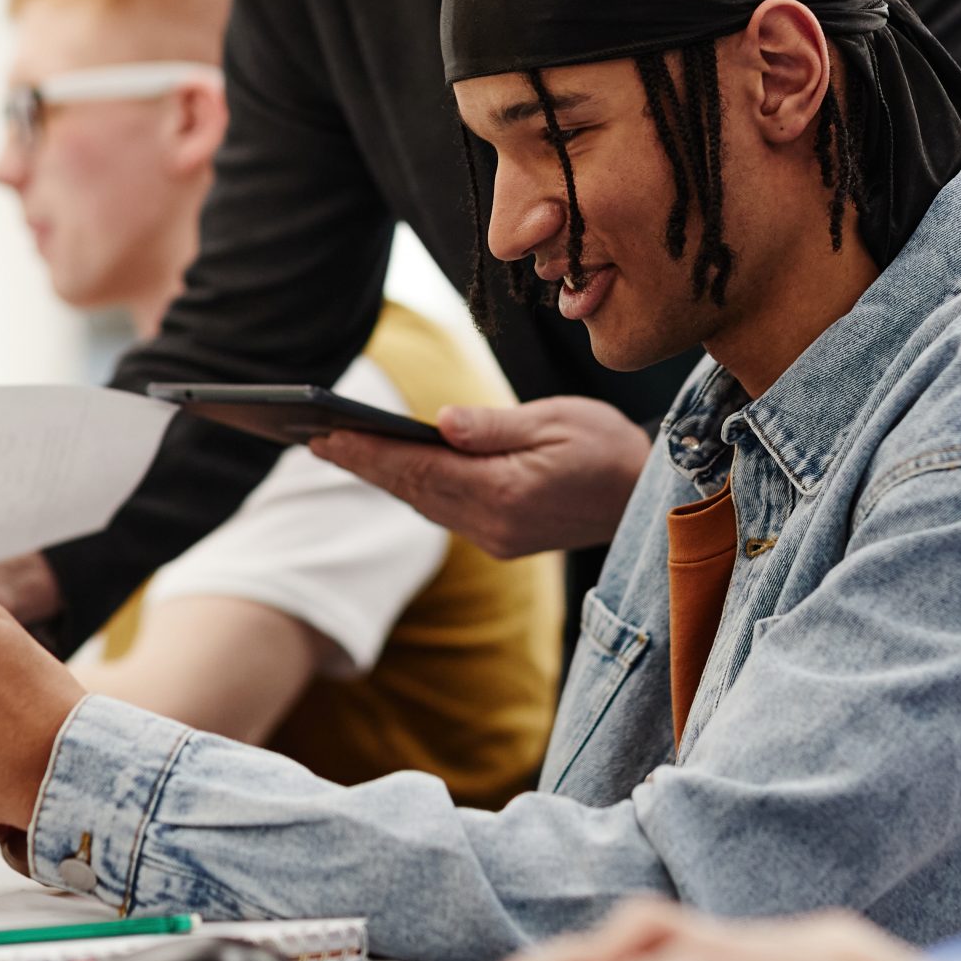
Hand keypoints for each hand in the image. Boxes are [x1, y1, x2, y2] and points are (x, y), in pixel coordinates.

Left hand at [310, 396, 649, 558]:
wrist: (648, 496)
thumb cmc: (607, 447)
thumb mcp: (557, 421)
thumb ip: (495, 426)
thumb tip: (442, 422)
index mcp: (507, 493)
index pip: (421, 469)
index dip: (369, 450)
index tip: (325, 433)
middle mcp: (494, 525)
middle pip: (413, 490)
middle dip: (363, 463)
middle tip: (311, 437)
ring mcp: (496, 538)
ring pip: (423, 503)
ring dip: (382, 477)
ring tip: (337, 448)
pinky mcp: (500, 539)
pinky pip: (443, 511)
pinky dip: (412, 487)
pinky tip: (390, 467)